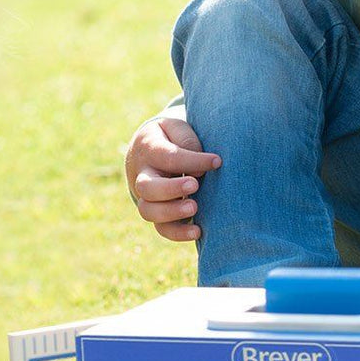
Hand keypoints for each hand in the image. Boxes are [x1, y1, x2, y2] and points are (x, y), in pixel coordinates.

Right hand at [125, 118, 220, 241]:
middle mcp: (142, 175)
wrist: (149, 146)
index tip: (217, 161)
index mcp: (149, 148)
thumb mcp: (177, 127)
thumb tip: (198, 170)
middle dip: (171, 189)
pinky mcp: (156, 212)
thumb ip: (187, 140)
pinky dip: (177, 233)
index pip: (168, 157)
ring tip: (195, 207)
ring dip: (172, 212)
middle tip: (195, 184)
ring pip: (148, 211)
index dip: (192, 160)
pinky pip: (161, 228)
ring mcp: (146, 196)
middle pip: (147, 187)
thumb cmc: (171, 136)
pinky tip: (198, 231)